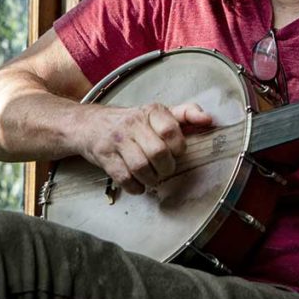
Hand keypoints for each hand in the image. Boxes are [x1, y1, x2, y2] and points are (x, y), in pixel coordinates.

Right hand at [77, 102, 212, 194]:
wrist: (90, 124)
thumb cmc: (132, 122)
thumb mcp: (158, 113)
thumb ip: (186, 114)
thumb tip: (209, 120)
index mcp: (151, 111)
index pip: (171, 130)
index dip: (179, 147)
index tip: (177, 152)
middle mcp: (133, 123)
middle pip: (158, 152)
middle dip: (166, 167)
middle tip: (166, 169)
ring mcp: (117, 140)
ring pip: (140, 167)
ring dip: (151, 179)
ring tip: (153, 177)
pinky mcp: (104, 157)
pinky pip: (123, 178)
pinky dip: (135, 187)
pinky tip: (139, 185)